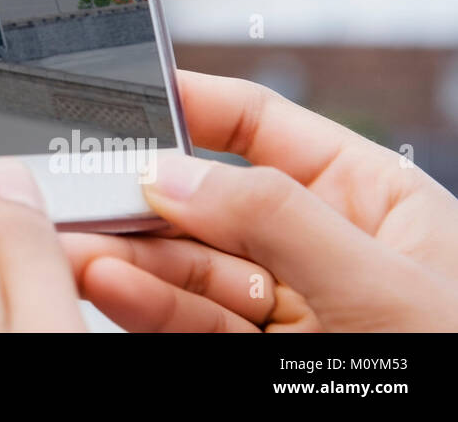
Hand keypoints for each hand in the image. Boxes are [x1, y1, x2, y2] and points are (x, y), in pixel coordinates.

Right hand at [63, 70, 457, 330]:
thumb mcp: (382, 288)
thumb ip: (278, 219)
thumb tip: (177, 175)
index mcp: (369, 199)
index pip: (262, 128)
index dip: (193, 105)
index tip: (126, 98)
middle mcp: (320, 248)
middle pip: (208, 202)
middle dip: (143, 199)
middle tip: (81, 195)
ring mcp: (288, 310)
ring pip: (188, 268)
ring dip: (129, 258)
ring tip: (78, 251)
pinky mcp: (261, 363)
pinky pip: (191, 323)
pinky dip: (145, 306)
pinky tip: (109, 286)